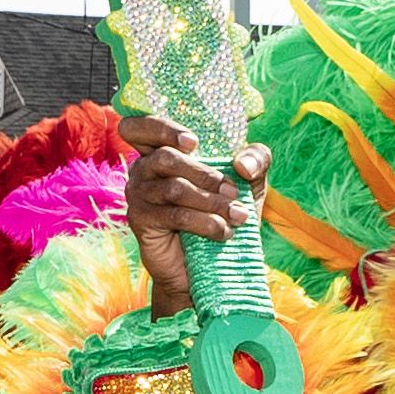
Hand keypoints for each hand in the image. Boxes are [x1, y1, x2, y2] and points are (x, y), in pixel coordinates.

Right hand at [115, 109, 265, 315]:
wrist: (206, 266)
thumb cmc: (223, 214)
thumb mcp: (249, 183)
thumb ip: (256, 159)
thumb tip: (243, 163)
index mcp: (160, 151)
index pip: (138, 126)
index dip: (161, 128)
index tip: (194, 142)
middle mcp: (142, 169)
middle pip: (165, 157)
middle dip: (206, 174)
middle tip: (233, 190)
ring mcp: (138, 195)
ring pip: (175, 188)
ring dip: (212, 202)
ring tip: (238, 216)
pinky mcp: (140, 221)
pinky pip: (174, 215)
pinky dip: (205, 223)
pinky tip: (223, 232)